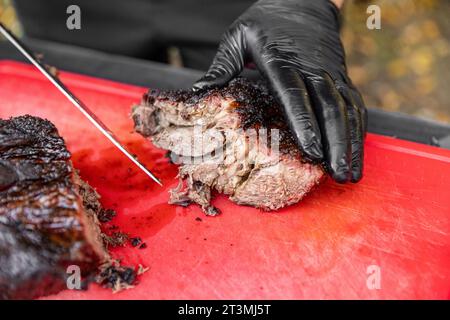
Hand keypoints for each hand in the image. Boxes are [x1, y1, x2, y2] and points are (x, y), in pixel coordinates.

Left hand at [193, 0, 366, 182]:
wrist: (303, 2)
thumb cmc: (265, 21)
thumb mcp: (238, 36)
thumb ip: (223, 65)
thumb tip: (199, 91)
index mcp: (282, 60)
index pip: (295, 94)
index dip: (305, 123)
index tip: (312, 150)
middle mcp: (312, 68)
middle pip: (329, 107)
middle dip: (336, 143)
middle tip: (338, 175)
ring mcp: (331, 74)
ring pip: (346, 109)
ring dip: (351, 143)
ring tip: (351, 174)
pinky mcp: (342, 77)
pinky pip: (354, 104)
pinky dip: (358, 130)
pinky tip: (356, 153)